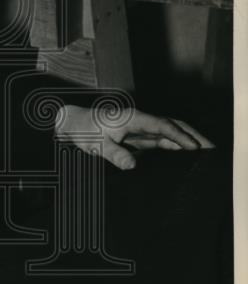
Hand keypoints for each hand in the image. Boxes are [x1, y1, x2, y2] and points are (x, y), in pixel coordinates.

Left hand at [56, 104, 213, 171]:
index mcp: (134, 118)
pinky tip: (185, 154)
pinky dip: (175, 145)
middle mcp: (141, 120)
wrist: (73, 124)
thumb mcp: (97, 145)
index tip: (195, 147)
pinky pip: (161, 139)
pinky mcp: (138, 135)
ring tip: (205, 152)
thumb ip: (115, 154)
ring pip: (169, 132)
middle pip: (173, 125)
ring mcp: (141, 127)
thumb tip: (132, 165)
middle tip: (211, 149)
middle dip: (193, 135)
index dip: (180, 136)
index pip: (163, 126)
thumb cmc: (84, 131)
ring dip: (187, 140)